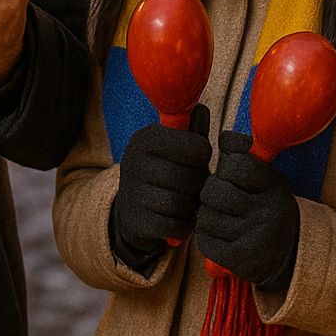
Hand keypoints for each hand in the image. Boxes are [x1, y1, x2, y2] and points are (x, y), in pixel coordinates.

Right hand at [112, 104, 212, 264]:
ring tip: (187, 202)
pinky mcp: (135, 220)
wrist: (134, 208)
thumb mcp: (178, 146)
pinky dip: (183, 225)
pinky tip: (178, 218)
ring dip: (192, 207)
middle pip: (189, 177)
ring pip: (182, 203)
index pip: (198, 147)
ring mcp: (131, 192)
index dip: (204, 157)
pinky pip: (175, 225)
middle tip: (193, 186)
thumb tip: (202, 109)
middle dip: (198, 185)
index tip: (196, 159)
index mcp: (146, 136)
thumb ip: (194, 129)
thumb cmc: (165, 169)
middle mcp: (133, 160)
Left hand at [196, 131, 299, 289]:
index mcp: (273, 185)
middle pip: (213, 191)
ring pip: (205, 217)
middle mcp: (268, 212)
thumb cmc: (265, 204)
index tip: (233, 176)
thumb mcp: (262, 175)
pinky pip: (204, 241)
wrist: (288, 252)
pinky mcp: (241, 261)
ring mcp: (255, 238)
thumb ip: (239, 152)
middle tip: (223, 198)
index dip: (226, 169)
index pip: (235, 164)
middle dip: (211, 192)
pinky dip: (207, 237)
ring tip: (223, 217)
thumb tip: (222, 136)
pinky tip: (221, 235)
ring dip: (207, 216)